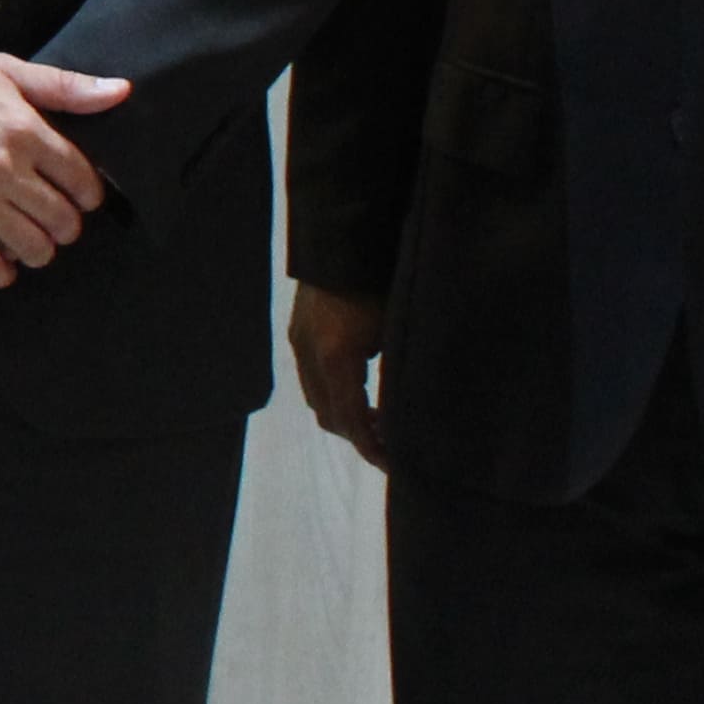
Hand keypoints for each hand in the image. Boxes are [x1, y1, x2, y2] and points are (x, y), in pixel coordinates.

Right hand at [0, 49, 130, 285]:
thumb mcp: (2, 68)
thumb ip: (64, 86)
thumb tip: (120, 92)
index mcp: (25, 129)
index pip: (81, 179)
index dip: (87, 195)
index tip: (80, 199)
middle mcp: (4, 167)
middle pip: (61, 219)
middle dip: (65, 226)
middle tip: (55, 225)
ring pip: (31, 246)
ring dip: (37, 251)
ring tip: (29, 244)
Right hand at [290, 283, 387, 464]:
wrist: (344, 240)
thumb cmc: (381, 282)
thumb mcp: (396, 331)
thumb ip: (396, 375)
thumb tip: (405, 412)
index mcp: (336, 357)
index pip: (350, 419)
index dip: (371, 447)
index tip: (394, 463)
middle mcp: (309, 355)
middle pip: (328, 415)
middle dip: (358, 435)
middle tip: (392, 441)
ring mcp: (299, 342)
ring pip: (317, 398)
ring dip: (345, 414)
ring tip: (378, 417)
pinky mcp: (298, 332)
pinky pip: (313, 378)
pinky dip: (335, 393)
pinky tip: (361, 388)